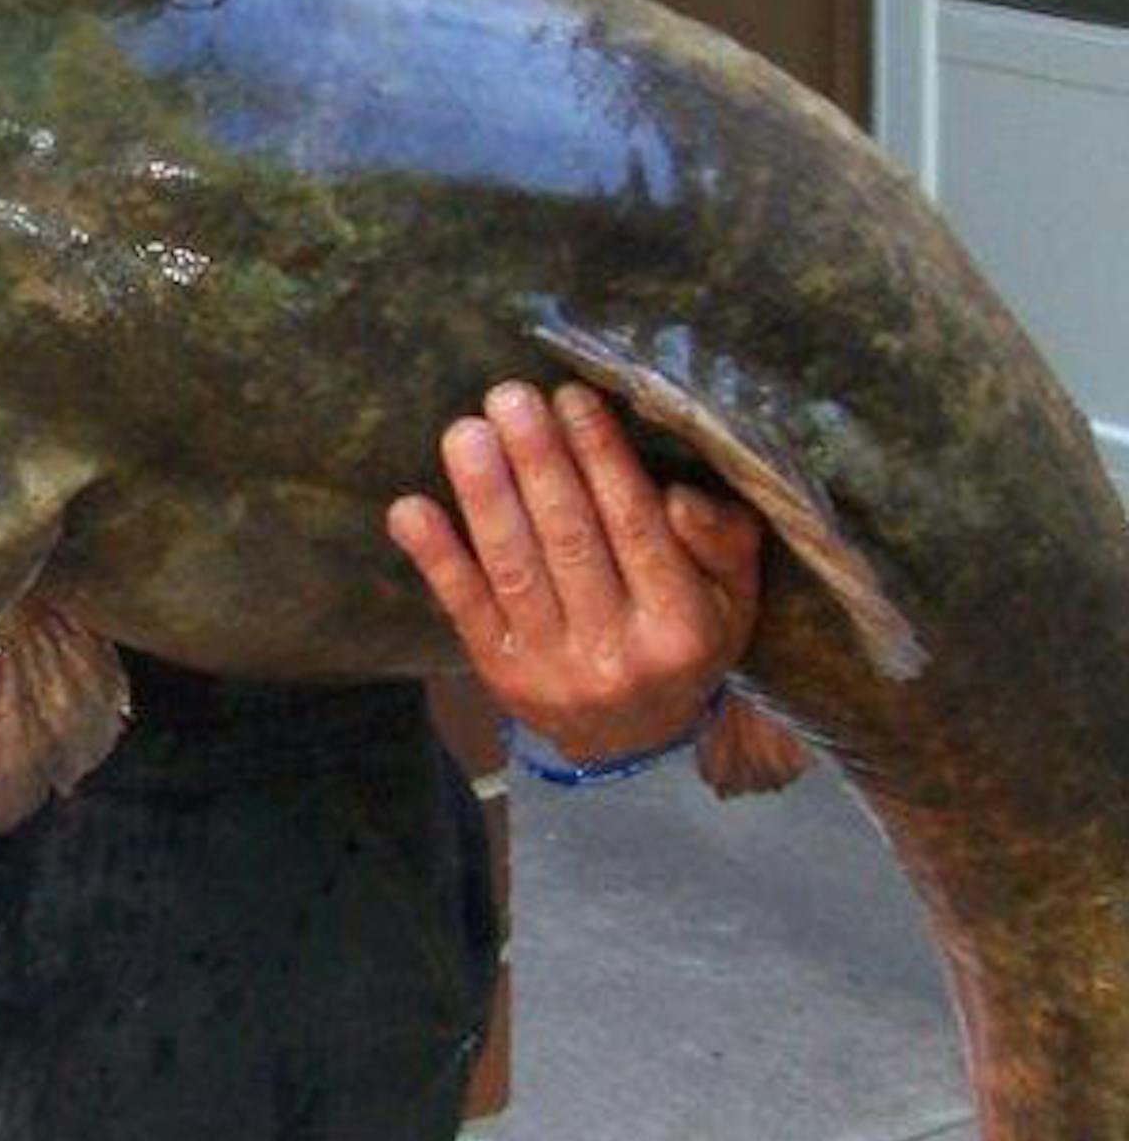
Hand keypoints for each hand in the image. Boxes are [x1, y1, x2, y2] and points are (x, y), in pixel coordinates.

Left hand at [387, 380, 760, 765]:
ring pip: (516, 569)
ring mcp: (554, 668)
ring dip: (485, 496)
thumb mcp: (731, 597)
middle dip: (537, 462)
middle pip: (571, 540)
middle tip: (509, 396)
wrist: (633, 743)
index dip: (602, 458)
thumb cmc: (681, 639)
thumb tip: (679, 496)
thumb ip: (722, 540)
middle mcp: (619, 653)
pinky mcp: (502, 674)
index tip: (571, 396)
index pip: (637, 527)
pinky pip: (465, 610)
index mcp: (683, 627)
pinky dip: (436, 557)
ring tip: (466, 433)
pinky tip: (408, 509)